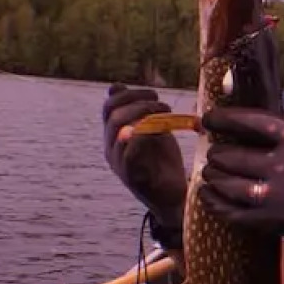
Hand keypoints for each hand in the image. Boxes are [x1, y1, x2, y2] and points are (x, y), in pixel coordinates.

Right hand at [102, 84, 186, 226]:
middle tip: (162, 105)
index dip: (130, 94)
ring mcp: (117, 162)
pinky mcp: (129, 176)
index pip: (110, 106)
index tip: (153, 94)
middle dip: (139, 102)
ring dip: (144, 115)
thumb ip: (138, 111)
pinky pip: (129, 151)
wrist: (173, 197)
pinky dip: (142, 136)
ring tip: (165, 114)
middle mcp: (111, 147)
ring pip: (118, 128)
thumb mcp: (152, 129)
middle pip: (113, 114)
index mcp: (114, 134)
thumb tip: (115, 86)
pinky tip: (159, 131)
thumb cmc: (163, 162)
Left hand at [197, 108, 283, 239]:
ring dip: (211, 177)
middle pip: (232, 156)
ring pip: (227, 185)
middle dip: (216, 154)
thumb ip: (279, 121)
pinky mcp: (271, 219)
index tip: (208, 119)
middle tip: (213, 154)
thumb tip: (243, 108)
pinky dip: (214, 202)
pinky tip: (207, 194)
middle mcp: (283, 166)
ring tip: (209, 172)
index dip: (222, 120)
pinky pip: (231, 211)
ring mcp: (276, 195)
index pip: (248, 123)